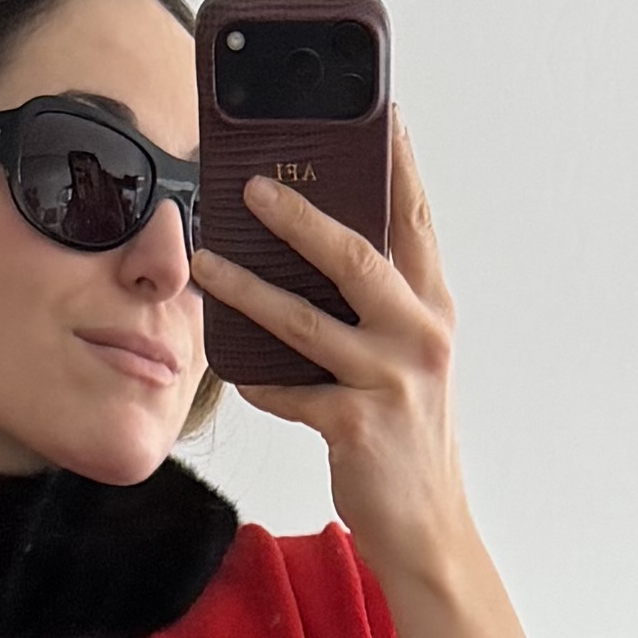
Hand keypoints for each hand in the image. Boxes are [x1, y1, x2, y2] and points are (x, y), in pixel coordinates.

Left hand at [193, 117, 530, 637]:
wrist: (428, 528)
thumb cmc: (407, 436)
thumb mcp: (407, 359)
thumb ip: (376, 304)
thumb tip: (311, 245)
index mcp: (432, 308)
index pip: (414, 218)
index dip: (397, 161)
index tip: (378, 109)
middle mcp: (419, 335)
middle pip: (354, 254)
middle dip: (299, 214)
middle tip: (250, 182)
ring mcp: (389, 380)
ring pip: (304, 318)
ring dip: (247, 287)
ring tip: (206, 261)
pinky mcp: (355, 425)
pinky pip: (289, 389)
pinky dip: (256, 378)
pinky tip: (230, 366)